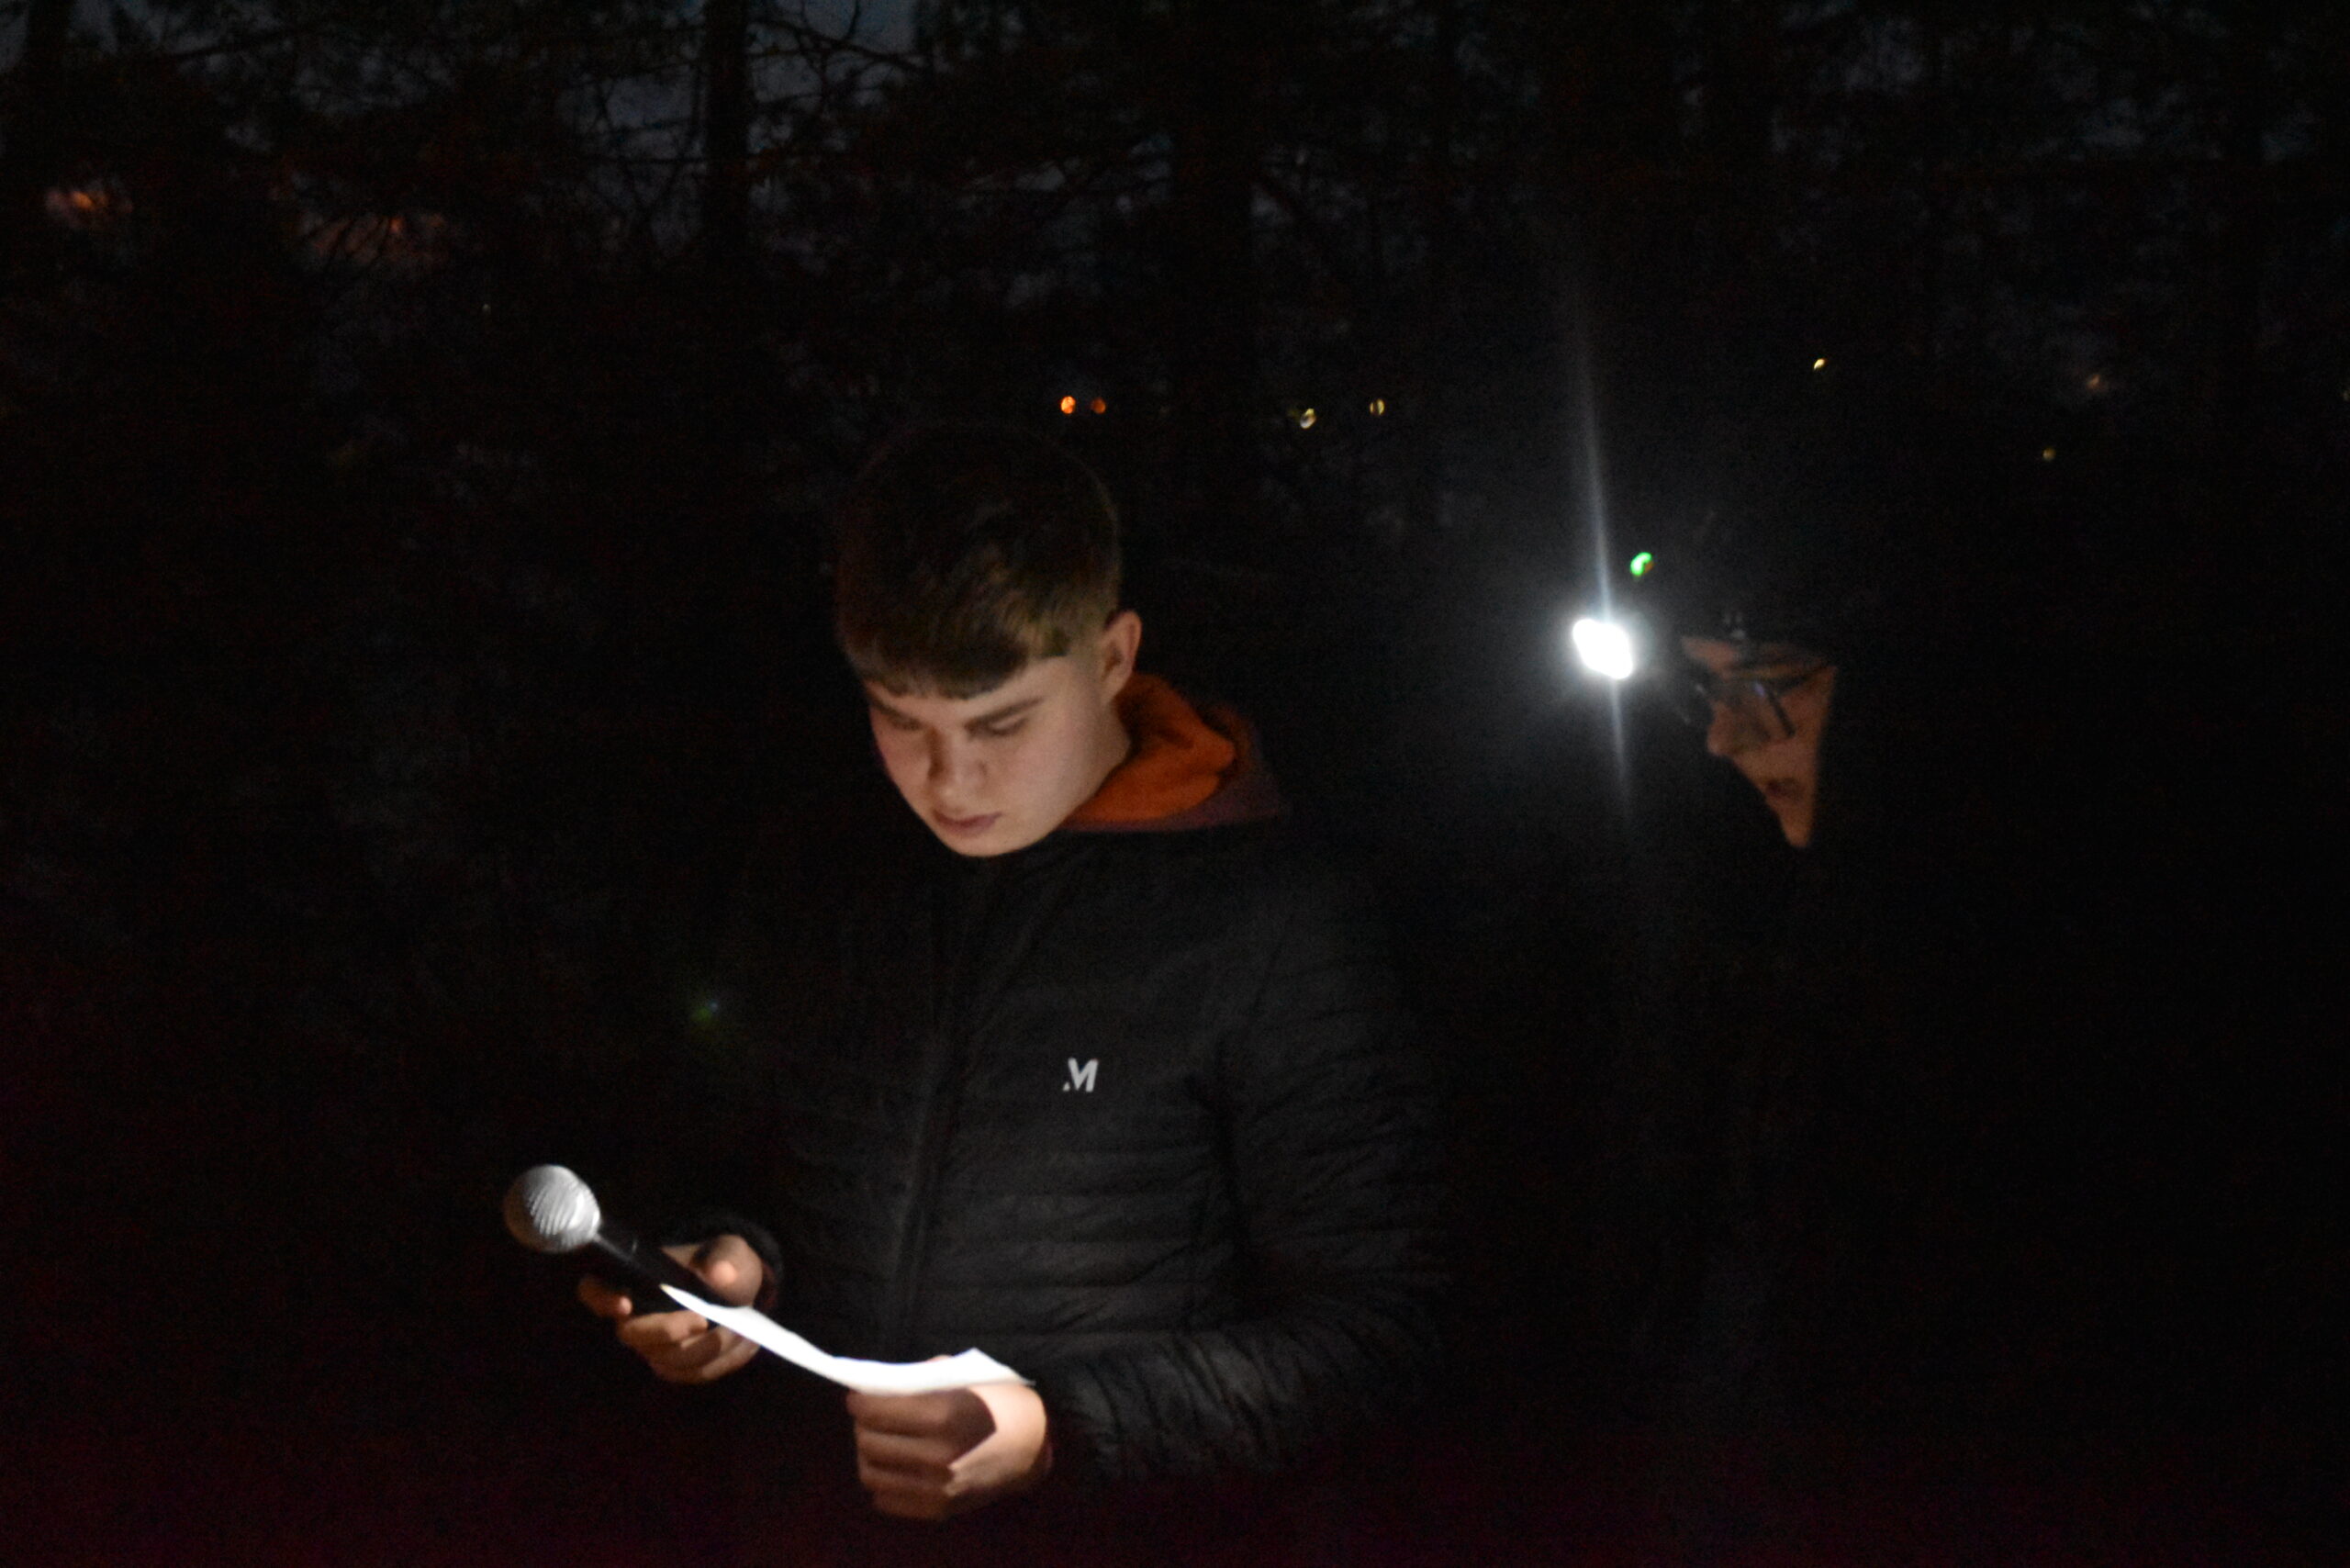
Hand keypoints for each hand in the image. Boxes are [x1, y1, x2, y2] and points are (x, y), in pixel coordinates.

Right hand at [576, 1234, 763, 1384]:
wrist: (740, 1290)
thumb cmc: (723, 1265)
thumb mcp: (731, 1253)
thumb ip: (726, 1260)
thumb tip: (718, 1275)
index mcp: (640, 1279)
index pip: (595, 1289)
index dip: (601, 1299)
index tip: (624, 1305)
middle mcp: (636, 1316)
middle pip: (633, 1336)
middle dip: (669, 1331)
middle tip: (705, 1319)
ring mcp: (653, 1346)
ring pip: (668, 1361)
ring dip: (710, 1348)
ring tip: (742, 1327)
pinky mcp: (676, 1366)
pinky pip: (694, 1374)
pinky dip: (724, 1362)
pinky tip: (746, 1344)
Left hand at [845, 1381, 1050, 1520]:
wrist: (1033, 1444)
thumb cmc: (998, 1400)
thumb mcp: (962, 1376)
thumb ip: (918, 1381)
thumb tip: (877, 1387)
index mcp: (944, 1417)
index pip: (877, 1412)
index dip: (859, 1401)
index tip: (856, 1396)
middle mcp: (937, 1457)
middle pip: (869, 1442)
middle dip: (862, 1424)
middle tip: (868, 1415)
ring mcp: (937, 1488)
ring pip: (871, 1474)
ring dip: (868, 1453)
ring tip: (879, 1439)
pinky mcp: (938, 1510)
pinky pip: (886, 1500)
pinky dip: (883, 1480)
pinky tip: (894, 1464)